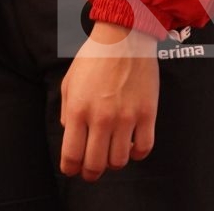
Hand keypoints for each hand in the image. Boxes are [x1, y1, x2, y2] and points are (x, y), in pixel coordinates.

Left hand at [59, 21, 159, 180]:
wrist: (123, 39)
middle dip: (90, 173)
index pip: (72, 153)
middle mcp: (101, 118)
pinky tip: (131, 147)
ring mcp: (126, 118)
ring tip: (109, 156)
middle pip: (95, 163)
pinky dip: (137, 154)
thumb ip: (66, 110)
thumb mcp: (69, 81)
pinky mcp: (147, 115)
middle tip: (89, 173)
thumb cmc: (93, 58)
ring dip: (113, 163)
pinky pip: (144, 148)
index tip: (71, 170)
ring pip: (120, 160)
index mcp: (77, 109)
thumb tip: (69, 131)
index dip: (70, 168)